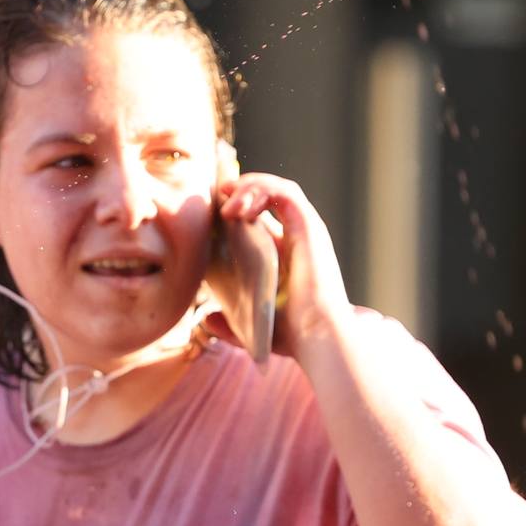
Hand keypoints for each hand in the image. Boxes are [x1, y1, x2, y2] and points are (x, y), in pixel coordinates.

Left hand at [212, 173, 348, 349]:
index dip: (240, 202)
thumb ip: (229, 322)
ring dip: (248, 187)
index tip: (215, 207)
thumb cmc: (293, 335)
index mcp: (287, 251)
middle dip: (242, 188)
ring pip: (277, 187)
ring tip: (226, 204)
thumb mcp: (252, 326)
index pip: (265, 212)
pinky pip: (285, 193)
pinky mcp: (309, 228)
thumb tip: (207, 319)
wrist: (318, 338)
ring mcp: (306, 230)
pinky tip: (240, 210)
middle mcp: (299, 236)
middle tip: (218, 196)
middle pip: (271, 193)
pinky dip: (261, 191)